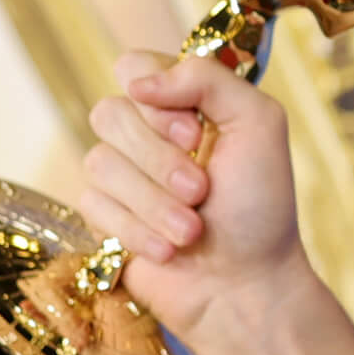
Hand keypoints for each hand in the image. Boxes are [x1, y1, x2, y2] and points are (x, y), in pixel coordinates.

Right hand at [75, 51, 353, 354]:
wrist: (247, 287)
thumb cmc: (261, 207)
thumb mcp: (259, 125)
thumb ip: (209, 79)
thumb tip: (138, 80)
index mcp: (183, 103)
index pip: (134, 67)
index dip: (156, 100)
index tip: (196, 136)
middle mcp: (146, 132)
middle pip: (111, 113)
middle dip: (161, 161)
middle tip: (202, 192)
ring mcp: (122, 175)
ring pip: (99, 161)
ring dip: (154, 203)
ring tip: (192, 232)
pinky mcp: (103, 216)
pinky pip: (91, 203)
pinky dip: (137, 230)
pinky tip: (168, 252)